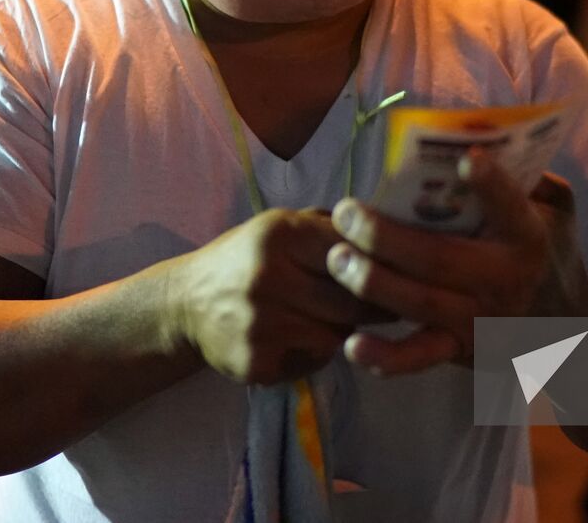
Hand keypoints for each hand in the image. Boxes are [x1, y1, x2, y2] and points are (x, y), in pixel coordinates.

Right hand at [158, 208, 391, 384]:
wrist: (186, 303)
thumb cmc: (245, 258)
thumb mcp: (279, 227)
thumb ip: (328, 226)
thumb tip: (389, 228)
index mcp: (279, 234)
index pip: (352, 253)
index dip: (381, 267)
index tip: (401, 275)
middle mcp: (268, 276)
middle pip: (350, 300)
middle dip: (372, 305)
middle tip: (387, 306)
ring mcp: (260, 323)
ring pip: (336, 334)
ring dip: (345, 330)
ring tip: (336, 319)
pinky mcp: (255, 361)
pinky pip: (313, 359)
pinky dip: (318, 352)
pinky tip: (304, 339)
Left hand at [326, 148, 587, 375]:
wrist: (567, 328)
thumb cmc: (550, 250)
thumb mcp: (558, 208)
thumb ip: (529, 176)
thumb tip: (480, 141)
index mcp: (528, 238)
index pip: (511, 207)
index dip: (491, 185)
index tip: (466, 160)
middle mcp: (504, 281)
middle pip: (438, 258)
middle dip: (384, 236)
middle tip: (346, 211)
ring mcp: (480, 320)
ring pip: (419, 303)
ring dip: (371, 281)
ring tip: (336, 257)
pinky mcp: (462, 350)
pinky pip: (419, 357)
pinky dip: (385, 357)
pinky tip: (353, 344)